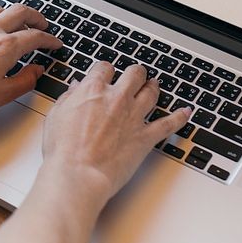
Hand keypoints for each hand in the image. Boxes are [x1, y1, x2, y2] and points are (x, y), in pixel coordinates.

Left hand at [0, 4, 62, 117]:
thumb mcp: (2, 94)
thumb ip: (25, 80)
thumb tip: (37, 71)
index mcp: (6, 47)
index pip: (36, 36)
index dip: (50, 39)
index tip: (54, 43)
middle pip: (21, 11)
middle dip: (36, 16)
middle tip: (43, 25)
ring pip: (1, 9)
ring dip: (15, 13)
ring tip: (20, 22)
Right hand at [42, 61, 190, 199]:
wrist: (78, 174)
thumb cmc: (63, 150)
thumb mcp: (56, 116)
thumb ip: (68, 98)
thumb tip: (75, 89)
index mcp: (93, 90)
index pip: (104, 68)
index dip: (105, 70)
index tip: (106, 74)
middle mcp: (117, 98)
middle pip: (134, 74)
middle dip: (135, 73)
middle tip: (136, 75)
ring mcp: (134, 116)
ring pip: (151, 93)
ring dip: (154, 87)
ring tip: (155, 85)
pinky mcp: (145, 137)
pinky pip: (169, 124)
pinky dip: (179, 117)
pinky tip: (185, 112)